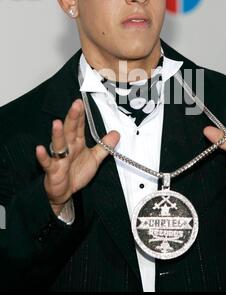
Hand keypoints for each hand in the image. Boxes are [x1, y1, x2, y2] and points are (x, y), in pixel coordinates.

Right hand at [36, 99, 119, 214]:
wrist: (65, 192)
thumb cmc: (76, 173)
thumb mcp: (95, 159)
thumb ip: (104, 146)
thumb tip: (116, 133)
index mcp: (77, 143)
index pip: (79, 126)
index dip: (81, 114)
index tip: (82, 102)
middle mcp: (68, 147)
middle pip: (70, 130)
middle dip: (73, 117)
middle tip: (76, 105)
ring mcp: (59, 158)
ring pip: (58, 144)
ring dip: (57, 134)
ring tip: (57, 123)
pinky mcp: (53, 170)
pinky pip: (47, 162)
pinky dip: (43, 156)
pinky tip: (40, 149)